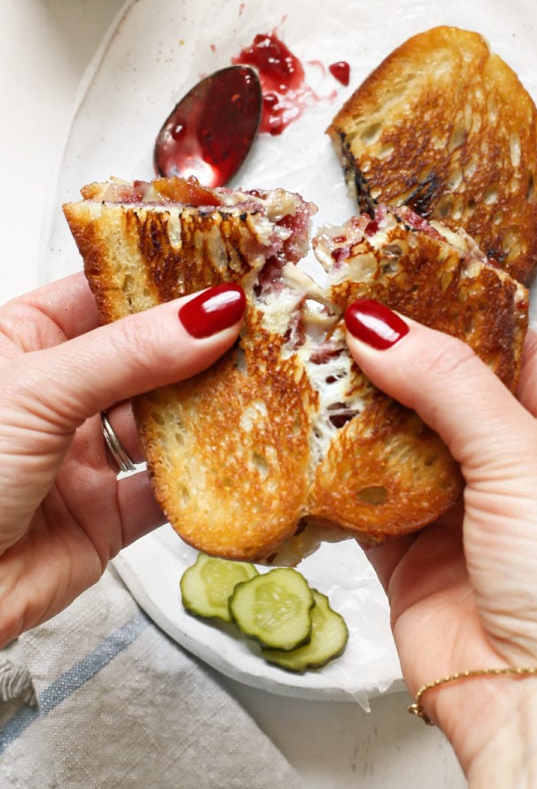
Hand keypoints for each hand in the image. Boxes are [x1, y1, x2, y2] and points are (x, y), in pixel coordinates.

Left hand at [0, 274, 244, 646]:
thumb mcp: (35, 392)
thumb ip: (128, 353)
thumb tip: (209, 314)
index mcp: (23, 342)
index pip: (106, 294)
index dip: (164, 283)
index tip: (225, 270)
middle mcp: (58, 395)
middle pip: (146, 358)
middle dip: (201, 348)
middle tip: (261, 329)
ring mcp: (82, 457)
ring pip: (163, 424)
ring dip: (207, 414)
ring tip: (259, 391)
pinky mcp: (104, 517)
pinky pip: (165, 493)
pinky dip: (198, 484)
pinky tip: (231, 463)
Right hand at [344, 300, 536, 763]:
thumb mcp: (527, 460)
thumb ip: (453, 385)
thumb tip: (382, 326)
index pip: (511, 349)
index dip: (457, 313)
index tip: (399, 278)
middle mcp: (514, 468)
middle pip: (444, 390)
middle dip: (394, 357)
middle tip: (337, 313)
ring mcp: (459, 509)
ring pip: (396, 439)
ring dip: (357, 410)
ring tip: (310, 359)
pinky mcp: (407, 550)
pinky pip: (362, 495)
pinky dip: (334, 472)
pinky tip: (306, 439)